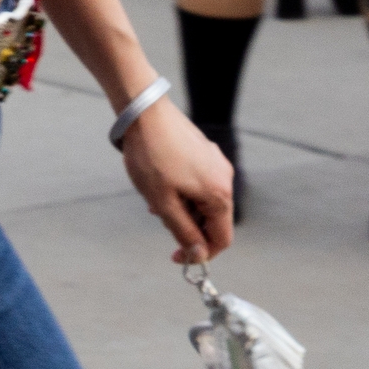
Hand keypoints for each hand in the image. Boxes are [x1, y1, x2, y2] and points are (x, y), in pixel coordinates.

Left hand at [120, 98, 232, 264]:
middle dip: (187, 226)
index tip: (176, 256)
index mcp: (220, 195)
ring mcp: (215, 163)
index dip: (201, 253)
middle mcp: (225, 178)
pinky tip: (159, 182)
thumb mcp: (164, 202)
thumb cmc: (151, 157)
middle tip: (158, 216)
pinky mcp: (204, 152)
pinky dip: (181, 190)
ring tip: (154, 197)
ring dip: (181, 207)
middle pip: (212, 219)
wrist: (144, 112)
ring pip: (202, 200)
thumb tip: (199, 256)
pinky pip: (198, 182)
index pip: (222, 238)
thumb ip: (183, 232)